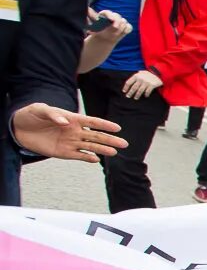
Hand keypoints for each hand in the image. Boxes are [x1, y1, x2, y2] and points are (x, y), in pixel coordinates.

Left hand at [9, 103, 125, 160]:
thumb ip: (53, 115)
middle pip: (96, 136)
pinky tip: (96, 159)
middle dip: (110, 139)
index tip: (117, 128)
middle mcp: (74, 131)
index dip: (104, 125)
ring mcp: (70, 142)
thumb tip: (65, 123)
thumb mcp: (40, 110)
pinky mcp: (64, 152)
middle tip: (124, 143)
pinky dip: (87, 157)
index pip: (92, 122)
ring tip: (114, 153)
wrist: (19, 129)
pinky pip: (79, 155)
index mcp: (72, 119)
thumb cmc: (31, 115)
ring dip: (102, 149)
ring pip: (90, 146)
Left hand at [85, 9, 130, 44]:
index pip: (108, 13)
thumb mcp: (93, 26)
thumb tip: (87, 9)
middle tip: (115, 28)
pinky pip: (129, 26)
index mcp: (104, 15)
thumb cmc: (98, 32)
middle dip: (117, 22)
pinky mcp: (126, 26)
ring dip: (120, 28)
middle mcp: (113, 16)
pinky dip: (127, 29)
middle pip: (117, 16)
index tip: (111, 19)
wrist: (105, 38)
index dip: (110, 15)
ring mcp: (120, 21)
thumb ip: (91, 17)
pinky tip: (123, 33)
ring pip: (124, 21)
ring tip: (116, 33)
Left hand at [122, 69, 162, 99]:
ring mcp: (146, 82)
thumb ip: (136, 76)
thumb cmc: (148, 74)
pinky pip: (147, 91)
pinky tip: (145, 96)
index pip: (129, 82)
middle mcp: (140, 79)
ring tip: (135, 98)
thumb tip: (131, 81)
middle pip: (134, 87)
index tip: (124, 91)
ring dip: (137, 95)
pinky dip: (146, 94)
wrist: (158, 74)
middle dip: (130, 92)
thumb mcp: (141, 73)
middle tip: (128, 96)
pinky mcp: (152, 85)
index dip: (126, 87)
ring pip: (140, 90)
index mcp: (136, 76)